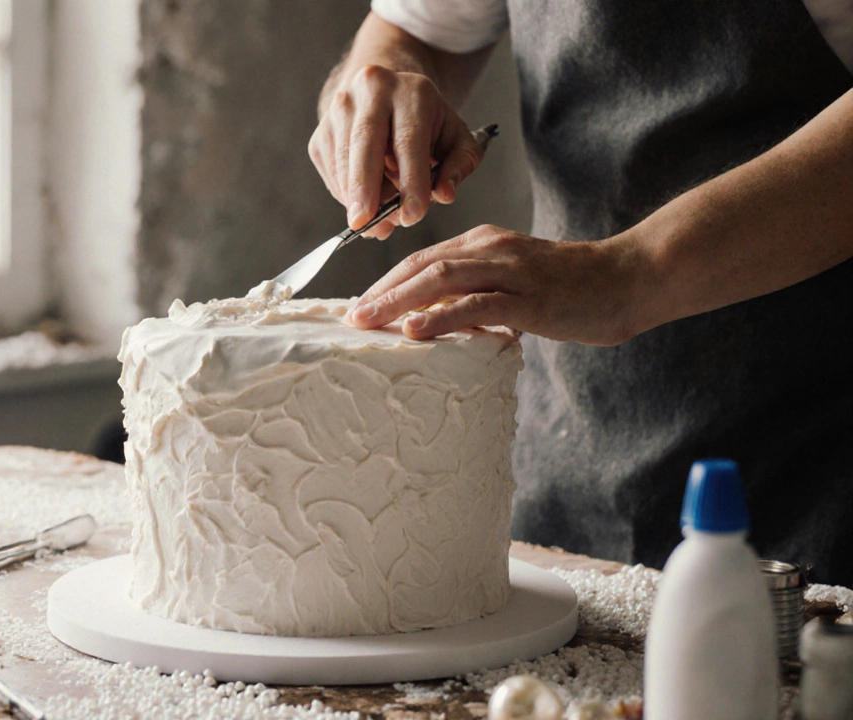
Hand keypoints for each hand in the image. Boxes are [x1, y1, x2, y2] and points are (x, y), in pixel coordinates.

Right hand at [309, 65, 485, 238]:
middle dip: (366, 188)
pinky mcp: (322, 132)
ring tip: (376, 223)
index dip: (410, 181)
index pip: (408, 141)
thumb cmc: (425, 122)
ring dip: (357, 199)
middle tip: (367, 223)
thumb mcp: (456, 138)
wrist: (387, 94)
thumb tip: (445, 194)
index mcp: (411, 91)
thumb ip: (460, 165)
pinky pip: (330, 171)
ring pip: (343, 161)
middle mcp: (371, 91)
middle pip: (364, 143)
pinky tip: (364, 203)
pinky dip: (345, 194)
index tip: (412, 216)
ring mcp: (339, 110)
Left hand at [344, 225, 653, 345]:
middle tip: (351, 318)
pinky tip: (415, 331)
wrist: (626, 279)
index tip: (360, 307)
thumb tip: (433, 319)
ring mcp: (509, 271)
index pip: (421, 259)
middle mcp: (490, 249)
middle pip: (421, 266)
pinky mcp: (528, 297)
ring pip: (439, 280)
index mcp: (483, 244)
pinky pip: (476, 304)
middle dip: (380, 292)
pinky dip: (441, 317)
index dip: (385, 282)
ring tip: (369, 323)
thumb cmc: (570, 288)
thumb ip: (475, 295)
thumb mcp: (513, 285)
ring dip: (397, 302)